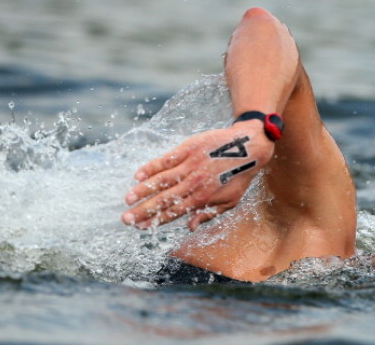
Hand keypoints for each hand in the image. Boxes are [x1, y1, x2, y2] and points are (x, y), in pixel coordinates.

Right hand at [122, 120, 273, 229]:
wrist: (248, 146)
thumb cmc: (239, 175)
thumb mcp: (230, 200)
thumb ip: (209, 214)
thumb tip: (190, 227)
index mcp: (203, 198)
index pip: (174, 212)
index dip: (156, 221)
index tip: (141, 228)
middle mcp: (194, 183)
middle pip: (164, 199)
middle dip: (143, 211)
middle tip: (126, 219)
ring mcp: (190, 165)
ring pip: (161, 181)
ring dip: (142, 191)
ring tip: (127, 199)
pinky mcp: (188, 149)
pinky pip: (166, 159)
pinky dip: (151, 167)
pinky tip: (138, 175)